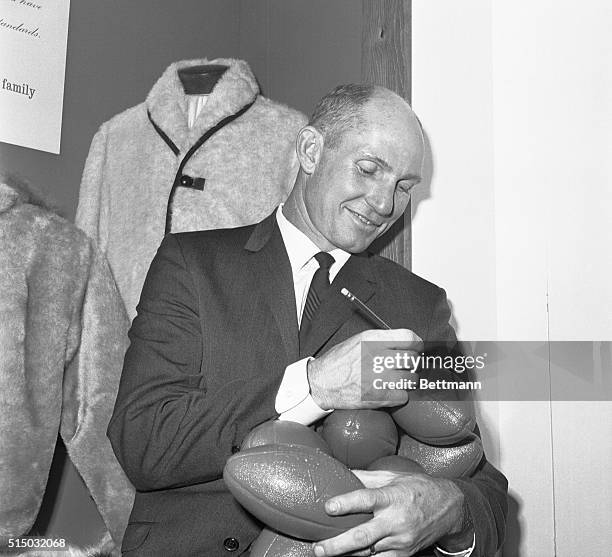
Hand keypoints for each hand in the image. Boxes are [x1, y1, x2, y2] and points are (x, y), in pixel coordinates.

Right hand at [307, 329, 422, 409]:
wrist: (321, 384)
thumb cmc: (339, 362)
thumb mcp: (357, 341)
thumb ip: (381, 341)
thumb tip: (406, 343)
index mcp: (372, 340)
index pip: (409, 338)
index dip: (416, 344)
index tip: (416, 349)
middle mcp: (377, 357)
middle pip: (412, 359)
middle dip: (411, 363)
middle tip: (404, 367)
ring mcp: (378, 377)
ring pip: (411, 378)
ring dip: (407, 380)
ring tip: (396, 380)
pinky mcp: (378, 396)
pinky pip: (404, 396)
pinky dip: (399, 395)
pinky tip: (390, 392)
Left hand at [312, 470, 471, 556]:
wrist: (450, 509)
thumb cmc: (419, 488)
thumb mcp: (394, 476)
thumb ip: (367, 477)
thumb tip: (341, 471)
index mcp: (392, 497)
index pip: (367, 499)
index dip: (346, 503)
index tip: (328, 507)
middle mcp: (396, 521)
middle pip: (363, 535)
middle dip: (338, 545)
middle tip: (318, 548)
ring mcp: (400, 541)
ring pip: (368, 553)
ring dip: (345, 556)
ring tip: (324, 554)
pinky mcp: (404, 554)